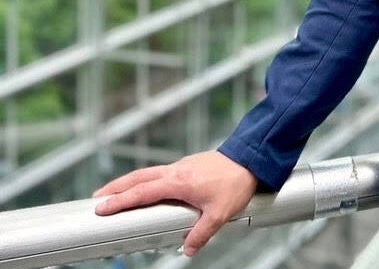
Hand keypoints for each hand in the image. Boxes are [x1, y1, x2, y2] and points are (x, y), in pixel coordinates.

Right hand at [93, 150, 258, 256]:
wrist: (251, 159)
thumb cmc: (236, 182)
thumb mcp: (220, 213)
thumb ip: (201, 233)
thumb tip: (187, 250)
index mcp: (179, 182)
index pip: (142, 192)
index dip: (121, 200)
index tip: (102, 208)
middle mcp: (176, 171)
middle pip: (138, 177)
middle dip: (116, 188)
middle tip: (97, 198)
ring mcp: (181, 166)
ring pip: (148, 172)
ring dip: (129, 182)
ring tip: (115, 192)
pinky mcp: (188, 165)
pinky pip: (159, 171)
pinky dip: (145, 178)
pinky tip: (146, 187)